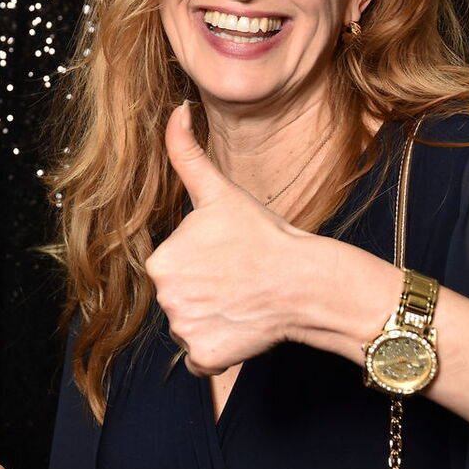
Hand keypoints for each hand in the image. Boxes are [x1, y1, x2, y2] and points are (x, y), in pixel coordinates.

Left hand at [145, 104, 325, 375]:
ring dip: (213, 318)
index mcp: (160, 260)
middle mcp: (165, 298)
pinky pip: (202, 357)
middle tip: (237, 278)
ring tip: (242, 300)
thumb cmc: (266, 236)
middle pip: (179, 298)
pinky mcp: (206, 357)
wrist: (307, 281)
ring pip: (190, 326)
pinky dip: (219, 349)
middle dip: (204, 291)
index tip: (227, 257)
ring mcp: (185, 330)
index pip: (172, 267)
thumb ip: (187, 153)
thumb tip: (175, 111)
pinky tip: (241, 326)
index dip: (201, 262)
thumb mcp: (220, 191)